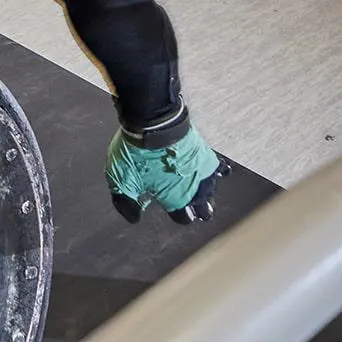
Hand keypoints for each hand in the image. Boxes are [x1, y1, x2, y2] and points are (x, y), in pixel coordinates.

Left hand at [107, 121, 230, 224]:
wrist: (153, 122)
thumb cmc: (136, 153)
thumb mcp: (121, 181)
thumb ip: (126, 203)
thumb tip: (134, 218)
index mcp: (176, 198)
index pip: (184, 218)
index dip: (178, 215)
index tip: (172, 210)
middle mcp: (195, 189)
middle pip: (204, 208)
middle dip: (198, 208)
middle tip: (188, 202)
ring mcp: (204, 172)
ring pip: (212, 190)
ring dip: (205, 191)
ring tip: (196, 186)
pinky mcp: (207, 154)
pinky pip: (220, 168)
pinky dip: (216, 171)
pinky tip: (210, 170)